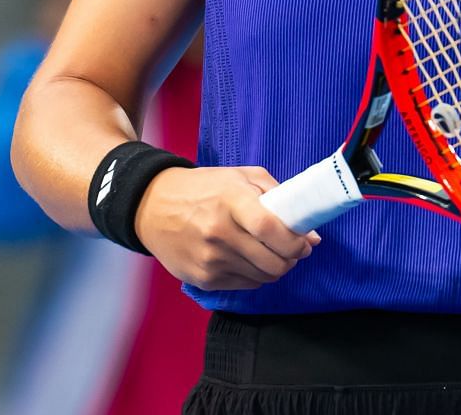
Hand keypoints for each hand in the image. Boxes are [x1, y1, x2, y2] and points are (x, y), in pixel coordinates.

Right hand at [135, 166, 318, 290]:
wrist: (151, 206)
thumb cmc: (202, 188)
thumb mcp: (240, 176)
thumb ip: (277, 195)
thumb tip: (309, 230)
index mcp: (230, 201)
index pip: (272, 230)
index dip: (296, 241)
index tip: (307, 242)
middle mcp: (219, 233)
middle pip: (273, 261)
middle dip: (293, 258)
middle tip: (295, 250)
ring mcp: (210, 259)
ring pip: (263, 277)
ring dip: (276, 268)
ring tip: (273, 253)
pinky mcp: (203, 279)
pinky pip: (245, 285)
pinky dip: (255, 275)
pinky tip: (249, 259)